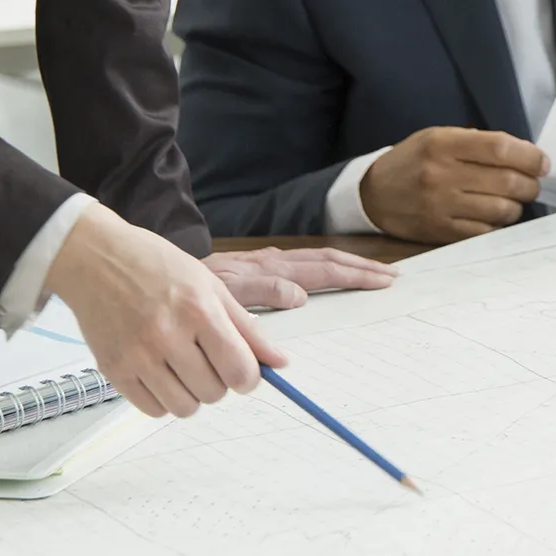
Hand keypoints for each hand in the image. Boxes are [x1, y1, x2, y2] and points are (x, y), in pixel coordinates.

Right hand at [46, 203, 281, 419]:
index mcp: (199, 311)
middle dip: (219, 381)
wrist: (96, 259)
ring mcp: (137, 356)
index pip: (239, 371)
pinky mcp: (112, 370)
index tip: (244, 370)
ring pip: (184, 408)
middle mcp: (168, 336)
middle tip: (208, 359)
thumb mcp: (212, 286)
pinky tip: (160, 373)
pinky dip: (163, 399)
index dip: (248, 377)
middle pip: (214, 393)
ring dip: (192, 394)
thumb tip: (280, 363)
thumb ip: (248, 329)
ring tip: (184, 367)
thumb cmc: (157, 266)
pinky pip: (152, 409)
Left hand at [204, 246, 395, 309]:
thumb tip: (301, 295)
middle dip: (362, 268)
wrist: (163, 278)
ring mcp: (268, 262)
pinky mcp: (260, 266)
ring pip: (319, 260)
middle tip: (392, 277)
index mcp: (270, 268)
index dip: (355, 275)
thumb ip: (261, 293)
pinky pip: (303, 264)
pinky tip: (337, 272)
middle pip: (328, 261)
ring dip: (350, 265)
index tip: (382, 281)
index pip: (324, 270)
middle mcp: (273, 261)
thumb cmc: (191, 292)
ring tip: (377, 273)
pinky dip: (328, 267)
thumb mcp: (223, 295)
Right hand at [360, 126, 548, 242]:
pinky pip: (484, 232)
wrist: (373, 194)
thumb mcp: (438, 137)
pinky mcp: (439, 232)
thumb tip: (525, 155)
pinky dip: (497, 224)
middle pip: (506, 181)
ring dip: (516, 206)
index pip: (500, 148)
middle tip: (532, 183)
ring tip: (513, 200)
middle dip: (530, 184)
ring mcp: (439, 206)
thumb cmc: (413, 161)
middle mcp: (440, 175)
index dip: (530, 156)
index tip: (542, 162)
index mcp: (443, 144)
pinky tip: (494, 216)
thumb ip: (477, 142)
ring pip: (500, 210)